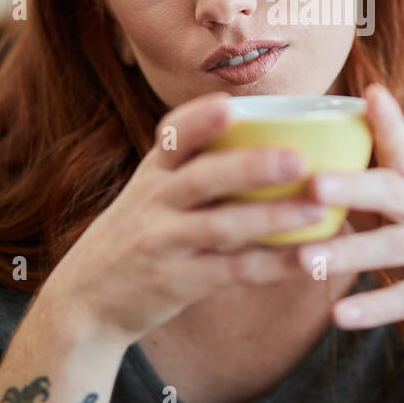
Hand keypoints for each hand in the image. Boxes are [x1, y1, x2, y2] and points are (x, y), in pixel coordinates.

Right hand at [46, 91, 329, 345]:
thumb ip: (198, 164)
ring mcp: (163, 242)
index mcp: (155, 170)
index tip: (230, 106)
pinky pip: (231, 272)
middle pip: (203, 177)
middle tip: (299, 159)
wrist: (88, 296)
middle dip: (252, 167)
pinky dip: (273, 265)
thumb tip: (276, 134)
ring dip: (271, 218)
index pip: (173, 135)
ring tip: (315, 209)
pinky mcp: (176, 282)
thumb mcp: (154, 189)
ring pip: (220, 227)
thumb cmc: (143, 231)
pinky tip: (307, 260)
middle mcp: (155, 200)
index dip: (199, 119)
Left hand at [295, 83, 403, 354]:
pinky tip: (339, 316)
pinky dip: (377, 306)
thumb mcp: (403, 210)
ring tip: (305, 262)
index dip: (389, 121)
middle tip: (312, 184)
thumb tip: (302, 162)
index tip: (370, 92)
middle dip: (353, 186)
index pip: (403, 147)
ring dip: (351, 253)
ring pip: (401, 245)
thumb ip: (362, 187)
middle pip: (395, 190)